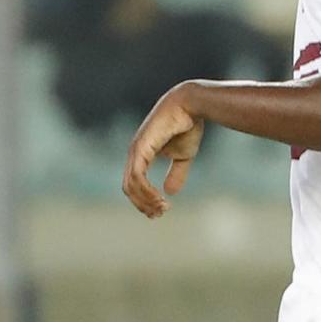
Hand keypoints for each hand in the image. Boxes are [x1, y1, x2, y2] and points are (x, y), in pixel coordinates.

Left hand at [123, 83, 206, 217]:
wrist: (191, 106)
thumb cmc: (187, 126)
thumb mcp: (183, 156)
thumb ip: (176, 173)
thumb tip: (169, 192)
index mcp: (141, 155)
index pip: (134, 184)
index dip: (144, 200)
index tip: (161, 212)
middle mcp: (134, 153)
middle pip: (129, 188)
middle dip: (143, 205)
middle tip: (159, 215)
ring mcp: (135, 150)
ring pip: (131, 185)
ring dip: (146, 201)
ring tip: (162, 209)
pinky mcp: (140, 148)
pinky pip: (138, 177)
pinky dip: (147, 191)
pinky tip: (161, 198)